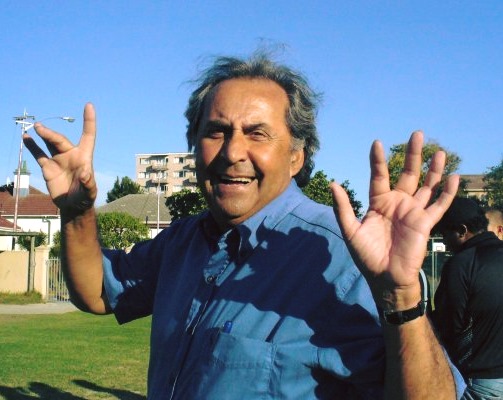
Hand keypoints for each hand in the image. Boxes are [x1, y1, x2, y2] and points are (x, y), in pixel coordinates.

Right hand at [23, 103, 96, 214]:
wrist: (73, 206)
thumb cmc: (85, 197)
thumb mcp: (90, 192)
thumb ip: (89, 184)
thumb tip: (87, 175)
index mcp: (84, 157)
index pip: (88, 135)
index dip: (89, 121)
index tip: (89, 105)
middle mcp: (71, 155)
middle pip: (60, 140)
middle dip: (51, 135)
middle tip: (40, 129)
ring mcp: (59, 159)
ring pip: (49, 143)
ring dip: (43, 135)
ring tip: (36, 127)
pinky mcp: (48, 167)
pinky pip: (38, 153)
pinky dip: (32, 145)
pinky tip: (26, 137)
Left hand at [331, 131, 458, 307]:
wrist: (385, 278)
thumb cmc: (366, 256)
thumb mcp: (350, 230)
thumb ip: (343, 208)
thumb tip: (333, 184)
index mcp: (379, 203)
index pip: (379, 176)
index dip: (378, 160)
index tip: (376, 143)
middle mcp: (397, 203)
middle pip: (407, 174)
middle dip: (412, 155)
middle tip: (417, 134)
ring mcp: (413, 212)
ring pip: (426, 185)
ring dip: (433, 169)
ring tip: (439, 151)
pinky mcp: (425, 223)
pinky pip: (439, 205)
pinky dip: (447, 192)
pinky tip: (454, 177)